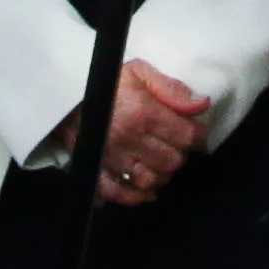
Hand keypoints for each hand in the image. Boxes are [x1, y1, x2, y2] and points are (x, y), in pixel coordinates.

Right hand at [99, 61, 210, 203]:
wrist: (66, 95)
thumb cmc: (106, 83)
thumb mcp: (139, 72)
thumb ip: (172, 88)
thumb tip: (202, 104)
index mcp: (141, 112)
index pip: (186, 135)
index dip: (198, 135)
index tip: (197, 133)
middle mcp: (127, 138)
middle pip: (171, 161)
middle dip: (180, 154)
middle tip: (177, 145)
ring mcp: (110, 157)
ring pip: (150, 180)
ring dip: (161, 175)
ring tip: (162, 163)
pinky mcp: (95, 169)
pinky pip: (119, 193)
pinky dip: (136, 196)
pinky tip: (147, 189)